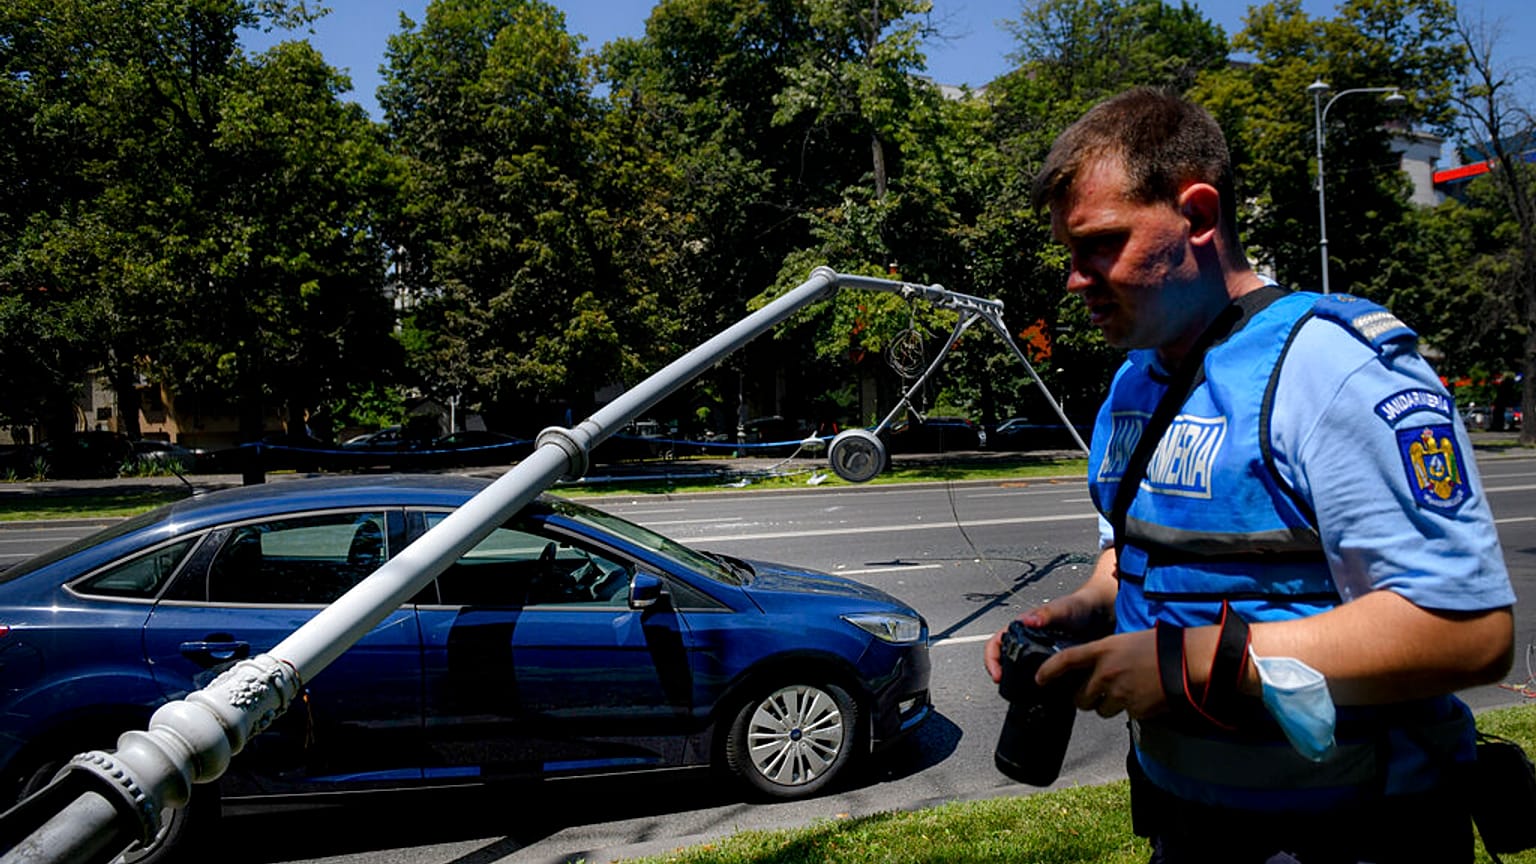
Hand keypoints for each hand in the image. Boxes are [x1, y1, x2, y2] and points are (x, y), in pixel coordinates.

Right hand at [983, 591, 1109, 683]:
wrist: (1103, 614)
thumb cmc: (1080, 606)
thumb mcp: (1062, 608)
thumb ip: (1046, 613)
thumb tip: (1027, 620)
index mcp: (1024, 628)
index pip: (997, 643)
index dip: (992, 659)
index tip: (997, 674)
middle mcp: (1030, 642)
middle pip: (1006, 662)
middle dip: (1005, 676)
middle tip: (1010, 689)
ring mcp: (1042, 655)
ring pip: (1023, 673)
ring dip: (1022, 684)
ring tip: (1028, 694)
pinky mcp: (1055, 665)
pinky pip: (1043, 680)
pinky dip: (1042, 688)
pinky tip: (1048, 694)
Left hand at [1039, 630, 1165, 718]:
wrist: (1188, 660)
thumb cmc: (1160, 645)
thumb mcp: (1125, 641)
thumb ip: (1106, 656)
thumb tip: (1095, 672)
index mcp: (1103, 650)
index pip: (1066, 660)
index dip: (1048, 671)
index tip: (1039, 679)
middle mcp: (1107, 673)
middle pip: (1080, 697)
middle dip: (1084, 698)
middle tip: (1094, 694)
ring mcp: (1120, 693)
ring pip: (1101, 709)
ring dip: (1108, 705)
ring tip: (1126, 692)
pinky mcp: (1135, 709)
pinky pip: (1125, 714)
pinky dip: (1131, 709)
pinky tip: (1144, 696)